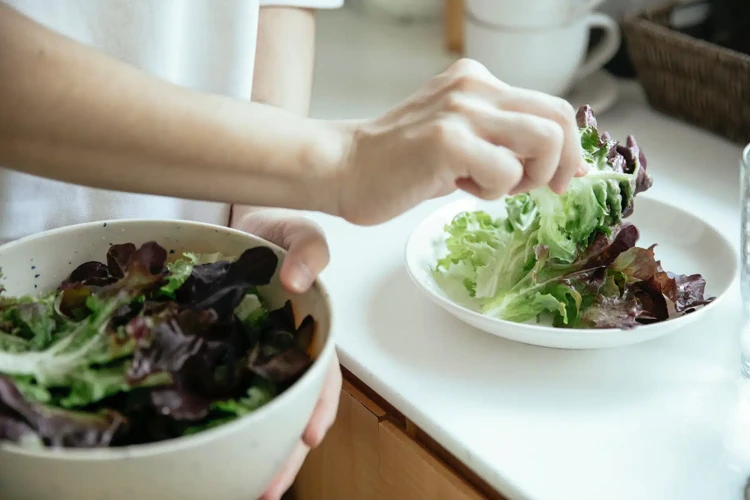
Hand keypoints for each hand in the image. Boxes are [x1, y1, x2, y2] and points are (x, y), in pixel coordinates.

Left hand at [233, 209, 342, 499]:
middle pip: (290, 410)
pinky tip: (208, 452)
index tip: (308, 437)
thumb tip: (298, 278)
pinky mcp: (220, 358)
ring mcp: (250, 359)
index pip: (320, 376)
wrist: (231, 223)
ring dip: (256, 453)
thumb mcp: (296, 230)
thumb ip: (308, 247)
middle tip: (269, 488)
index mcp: (308, 331)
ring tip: (244, 489)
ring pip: (259, 413)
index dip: (318, 407)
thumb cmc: (270, 230)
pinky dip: (222, 427)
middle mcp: (281, 352)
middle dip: (284, 453)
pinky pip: (224, 397)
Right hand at [334, 58, 588, 225]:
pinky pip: (505, 171)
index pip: (550, 107)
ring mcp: (461, 111)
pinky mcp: (447, 140)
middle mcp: (474, 87)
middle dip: (562, 164)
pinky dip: (492, 192)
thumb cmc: (400, 163)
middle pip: (558, 118)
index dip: (570, 147)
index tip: (564, 177)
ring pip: (544, 141)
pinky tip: (459, 188)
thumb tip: (554, 163)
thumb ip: (500, 140)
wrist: (345, 167)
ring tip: (492, 187)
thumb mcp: (459, 138)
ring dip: (529, 177)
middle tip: (543, 190)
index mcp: (477, 81)